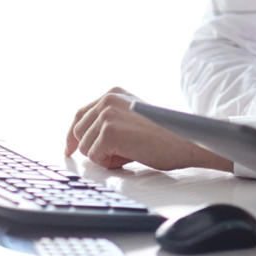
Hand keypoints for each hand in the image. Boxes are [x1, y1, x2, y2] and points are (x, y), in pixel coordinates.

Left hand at [64, 87, 232, 171]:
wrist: (185, 139)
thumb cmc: (165, 133)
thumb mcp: (133, 117)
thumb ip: (109, 119)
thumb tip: (81, 140)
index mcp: (113, 93)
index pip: (80, 115)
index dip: (73, 135)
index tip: (69, 149)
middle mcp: (107, 99)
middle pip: (78, 133)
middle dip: (94, 148)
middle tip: (120, 153)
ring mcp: (107, 114)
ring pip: (86, 148)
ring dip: (105, 156)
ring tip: (131, 151)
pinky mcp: (109, 131)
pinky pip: (96, 158)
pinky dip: (111, 163)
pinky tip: (131, 155)